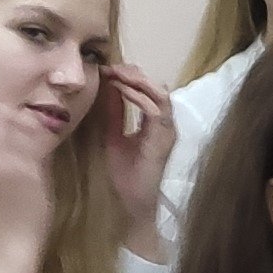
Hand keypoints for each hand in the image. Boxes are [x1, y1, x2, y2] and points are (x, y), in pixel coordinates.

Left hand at [99, 62, 175, 253]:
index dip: (128, 76)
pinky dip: (140, 98)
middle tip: (110, 67)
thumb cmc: (125, 176)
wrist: (132, 205)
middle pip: (156, 86)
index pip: (146, 89)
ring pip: (161, 93)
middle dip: (133, 73)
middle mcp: (165, 123)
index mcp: (154, 121)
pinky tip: (122, 91)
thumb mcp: (113, 136)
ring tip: (116, 75)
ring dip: (138, 81)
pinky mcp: (165, 139)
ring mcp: (167, 130)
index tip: (105, 70)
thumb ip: (113, 113)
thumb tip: (107, 87)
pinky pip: (157, 111)